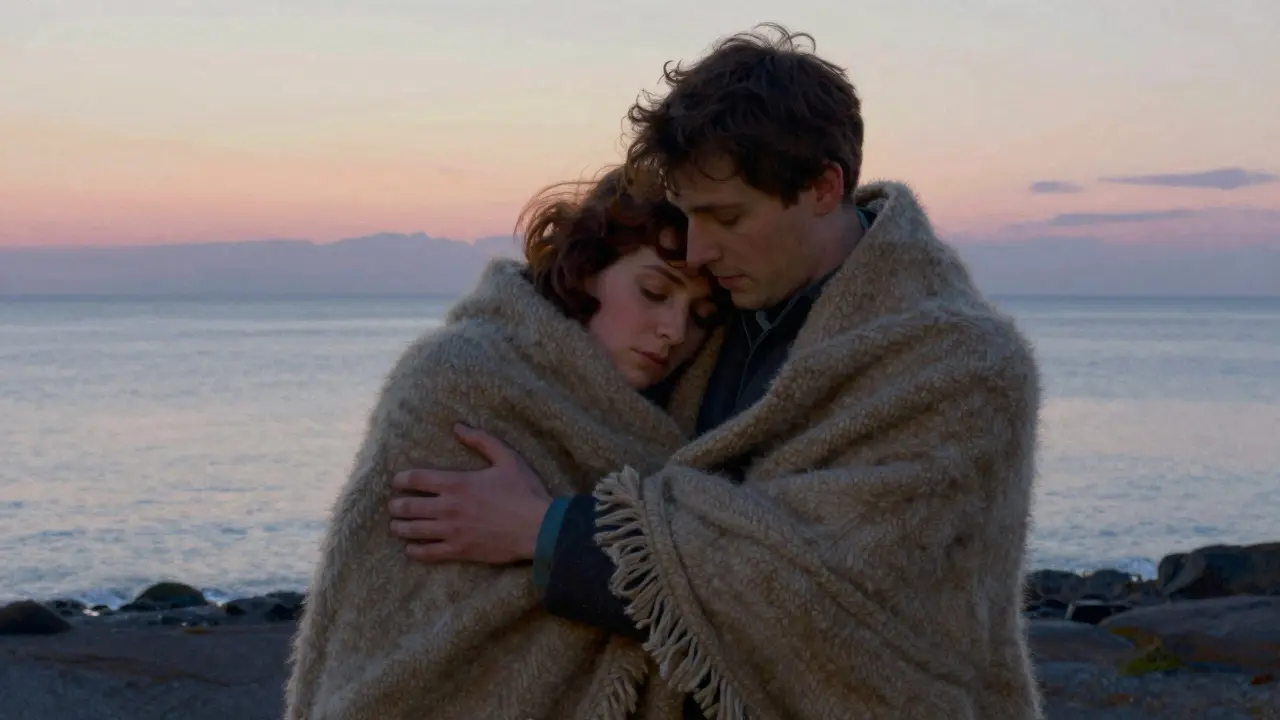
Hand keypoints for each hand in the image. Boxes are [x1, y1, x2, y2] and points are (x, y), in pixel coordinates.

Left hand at [388, 424, 552, 564]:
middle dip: (396, 506)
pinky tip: (411, 548)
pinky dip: (415, 551)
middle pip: (408, 507)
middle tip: (393, 506)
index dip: (401, 479)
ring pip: (413, 531)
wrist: (539, 528)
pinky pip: (428, 553)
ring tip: (396, 525)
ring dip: (400, 527)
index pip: (416, 479)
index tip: (396, 481)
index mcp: (457, 483)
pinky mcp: (460, 550)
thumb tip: (458, 427)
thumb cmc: (525, 491)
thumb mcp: (507, 458)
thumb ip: (482, 440)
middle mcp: (448, 507)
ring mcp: (452, 531)